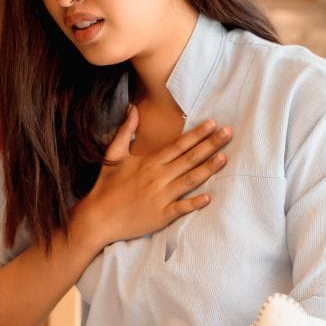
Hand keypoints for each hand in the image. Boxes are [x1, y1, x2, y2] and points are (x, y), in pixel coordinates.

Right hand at [70, 103, 232, 248]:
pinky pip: (181, 209)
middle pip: (189, 159)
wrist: (97, 218)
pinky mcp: (160, 216)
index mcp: (149, 163)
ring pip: (190, 180)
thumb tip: (132, 108)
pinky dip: (195, 203)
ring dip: (208, 169)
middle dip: (211, 145)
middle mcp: (158, 178)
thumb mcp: (113, 155)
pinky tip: (209, 198)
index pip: (179, 145)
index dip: (197, 134)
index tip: (213, 124)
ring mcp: (160, 197)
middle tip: (229, 134)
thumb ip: (125, 131)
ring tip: (225, 158)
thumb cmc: (106, 186)